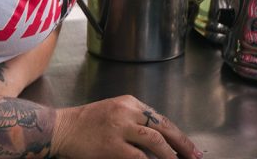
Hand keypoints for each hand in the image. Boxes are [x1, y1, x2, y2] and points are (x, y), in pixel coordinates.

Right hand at [52, 95, 200, 158]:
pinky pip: (138, 156)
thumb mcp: (113, 112)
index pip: (160, 119)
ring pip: (155, 141)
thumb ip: (134, 121)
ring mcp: (120, 128)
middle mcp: (128, 111)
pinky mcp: (112, 145)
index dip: (177, 134)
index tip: (189, 147)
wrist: (61, 128)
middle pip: (163, 127)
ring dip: (170, 155)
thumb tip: (158, 139)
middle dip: (182, 143)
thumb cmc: (85, 123)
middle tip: (194, 156)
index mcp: (130, 103)